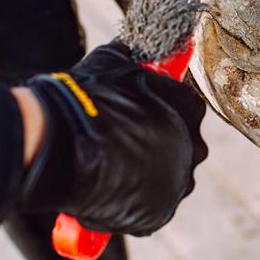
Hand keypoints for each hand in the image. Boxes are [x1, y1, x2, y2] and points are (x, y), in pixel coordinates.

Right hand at [16, 41, 207, 236]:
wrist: (66, 147)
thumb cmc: (88, 101)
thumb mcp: (113, 62)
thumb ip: (133, 57)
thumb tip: (139, 46)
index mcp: (189, 110)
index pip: (187, 109)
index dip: (163, 113)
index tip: (142, 118)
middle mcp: (193, 147)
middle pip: (183, 148)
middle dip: (159, 147)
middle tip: (126, 145)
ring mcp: (178, 182)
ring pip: (168, 180)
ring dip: (148, 177)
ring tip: (114, 170)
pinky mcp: (160, 213)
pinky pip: (151, 208)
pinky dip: (133, 204)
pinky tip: (110, 191)